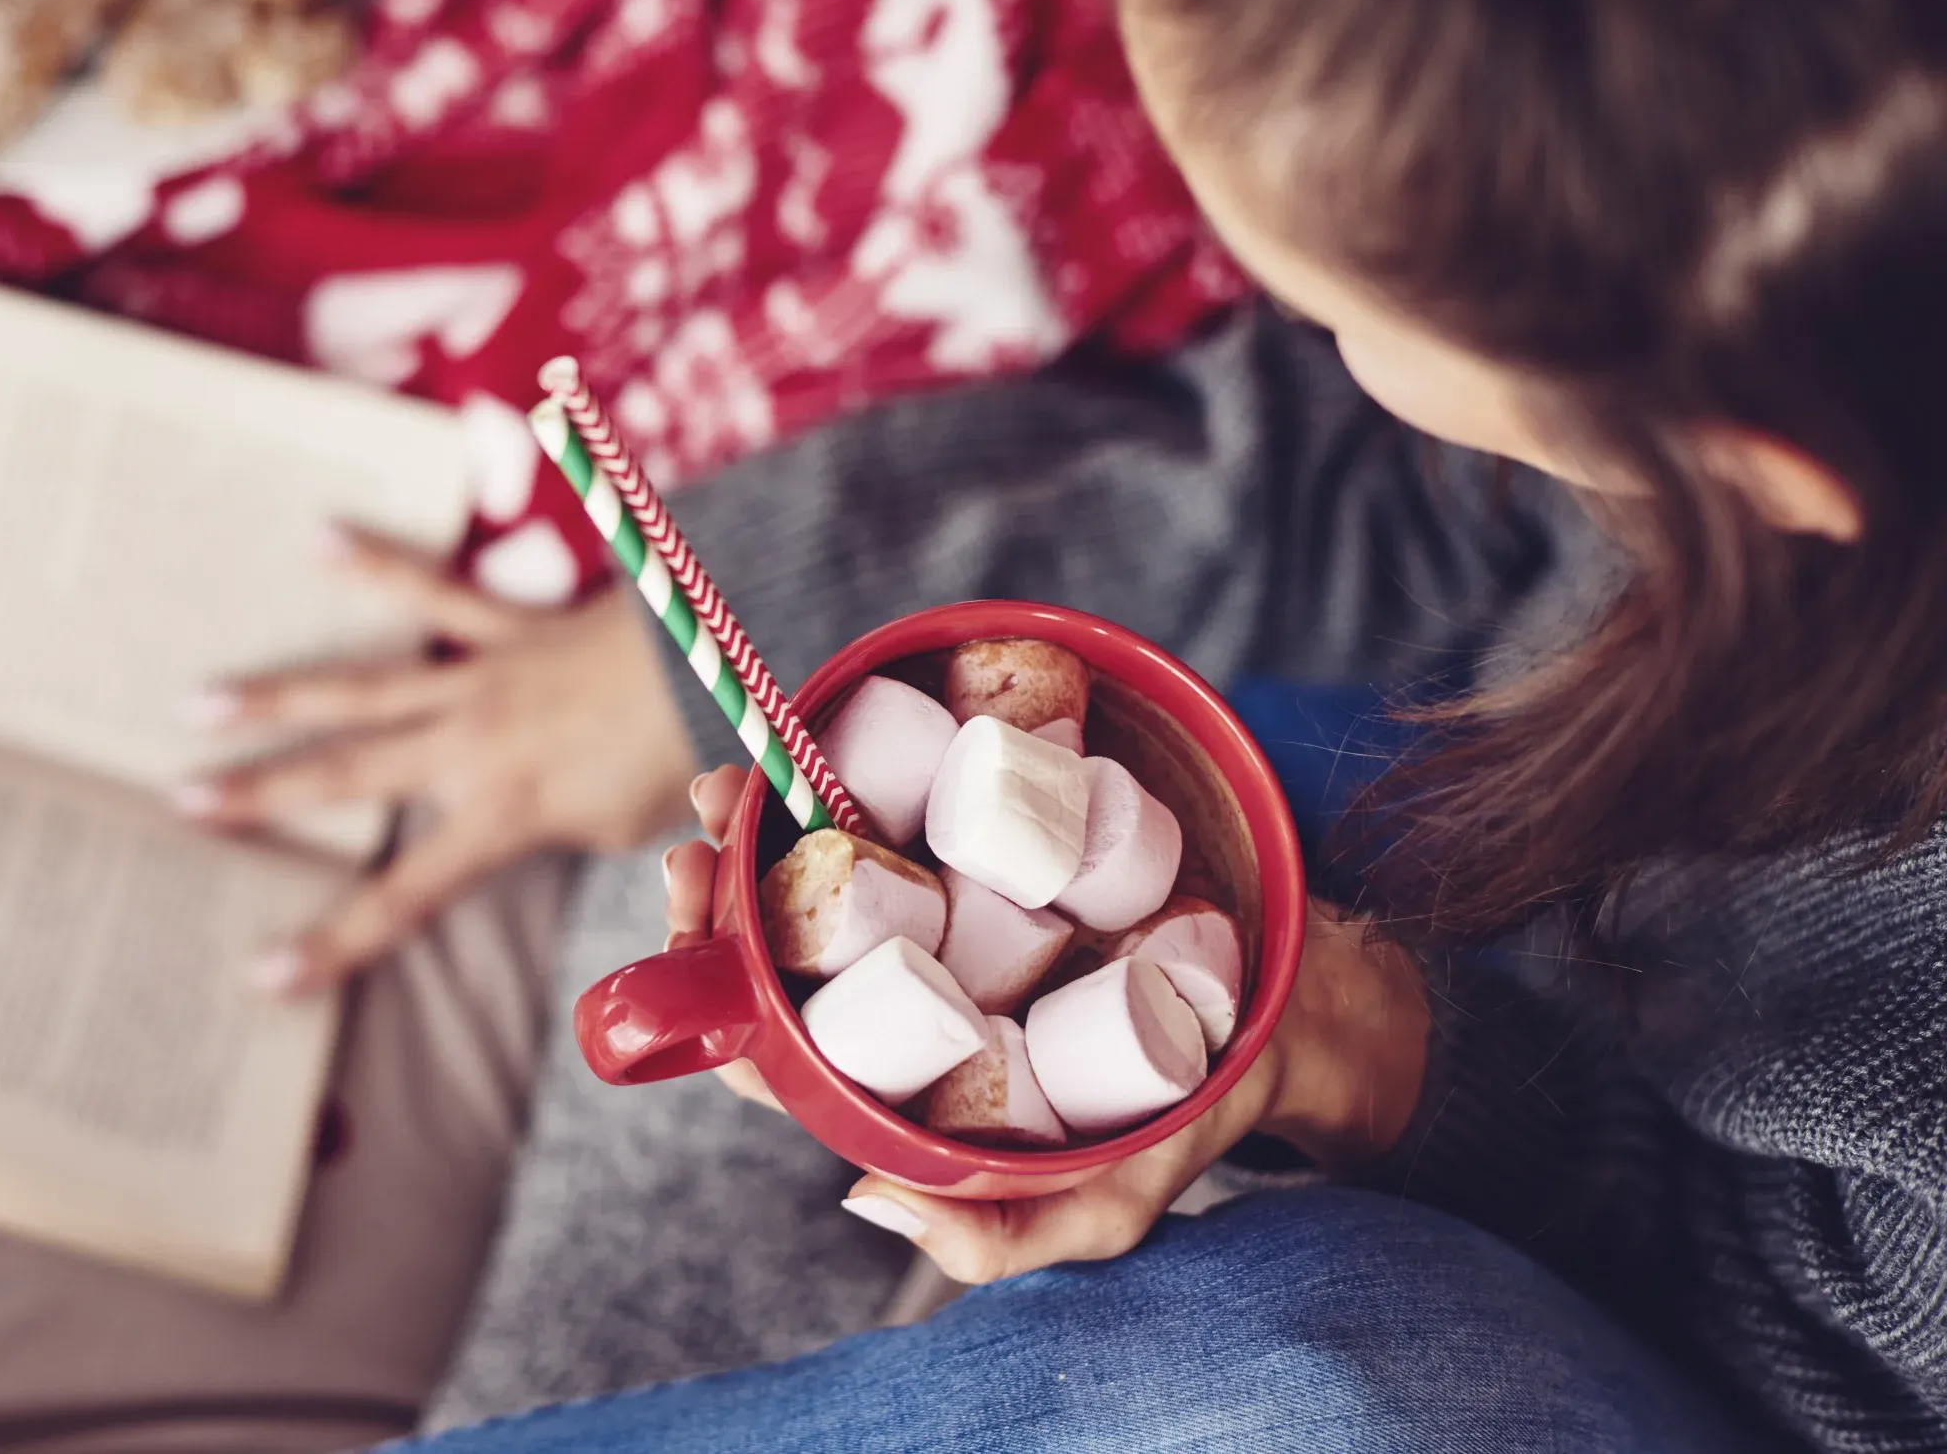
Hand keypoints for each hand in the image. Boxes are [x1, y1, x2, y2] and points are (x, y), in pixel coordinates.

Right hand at [185, 528, 698, 994]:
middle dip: (259, 796)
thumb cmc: (692, 755)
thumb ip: (587, 841)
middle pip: (345, 775)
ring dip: (276, 696)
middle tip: (179, 802)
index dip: (332, 942)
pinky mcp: (508, 625)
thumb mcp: (639, 835)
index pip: (403, 896)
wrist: (725, 655)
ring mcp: (482, 677)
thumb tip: (577, 843)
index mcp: (502, 813)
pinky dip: (375, 562)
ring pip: (358, 686)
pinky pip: (431, 590)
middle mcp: (470, 745)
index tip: (263, 976)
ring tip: (200, 701)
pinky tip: (317, 535)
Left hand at [665, 765, 1431, 1281]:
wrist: (1283, 1011)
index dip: (718, 1004)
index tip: (695, 945)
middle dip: (717, 898)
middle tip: (699, 844)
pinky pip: (902, 805)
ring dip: (760, 822)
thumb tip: (860, 1200)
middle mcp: (904, 993)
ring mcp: (939, 913)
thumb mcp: (1104, 1204)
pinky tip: (812, 744)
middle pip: (777, 950)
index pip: (778, 1054)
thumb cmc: (1174, 1120)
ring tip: (731, 783)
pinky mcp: (985, 844)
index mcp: (903, 1080)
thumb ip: (1002, 1233)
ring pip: (821, 872)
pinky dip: (848, 772)